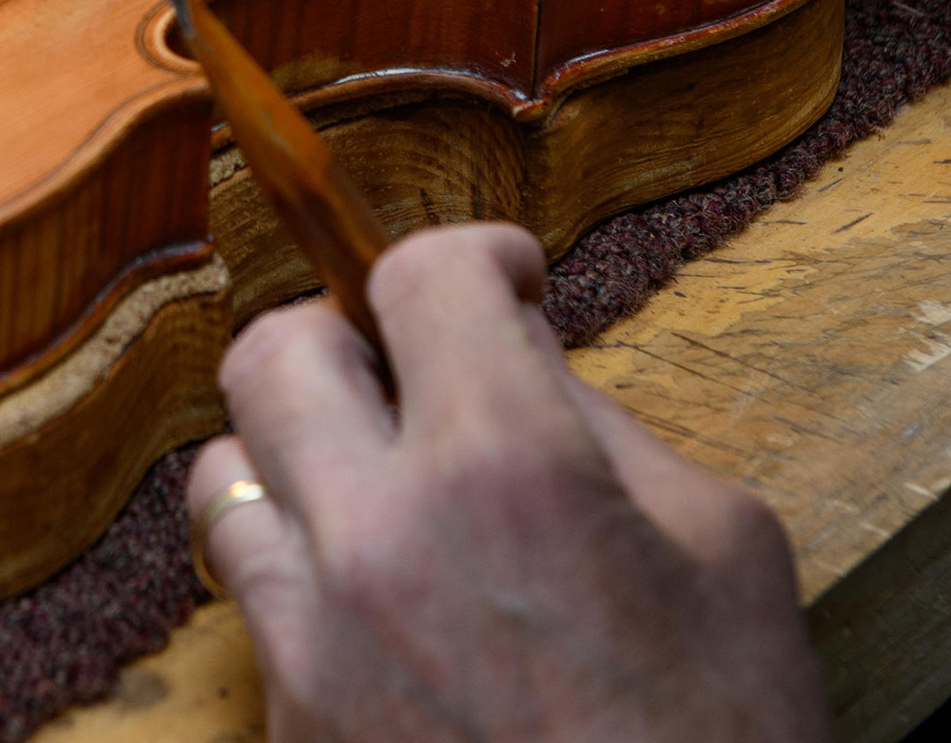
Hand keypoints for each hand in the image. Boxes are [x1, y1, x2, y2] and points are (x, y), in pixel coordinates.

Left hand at [187, 225, 828, 742]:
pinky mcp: (288, 723)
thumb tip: (517, 349)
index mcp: (505, 469)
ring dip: (298, 452)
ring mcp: (315, 639)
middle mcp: (380, 537)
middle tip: (413, 368)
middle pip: (273, 351)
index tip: (502, 277)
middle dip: (349, 334)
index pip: (419, 277)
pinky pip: (248, 594)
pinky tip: (373, 594)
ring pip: (226, 470)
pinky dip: (295, 565)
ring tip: (375, 481)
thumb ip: (605, 425)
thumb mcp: (724, 553)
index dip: (470, 254)